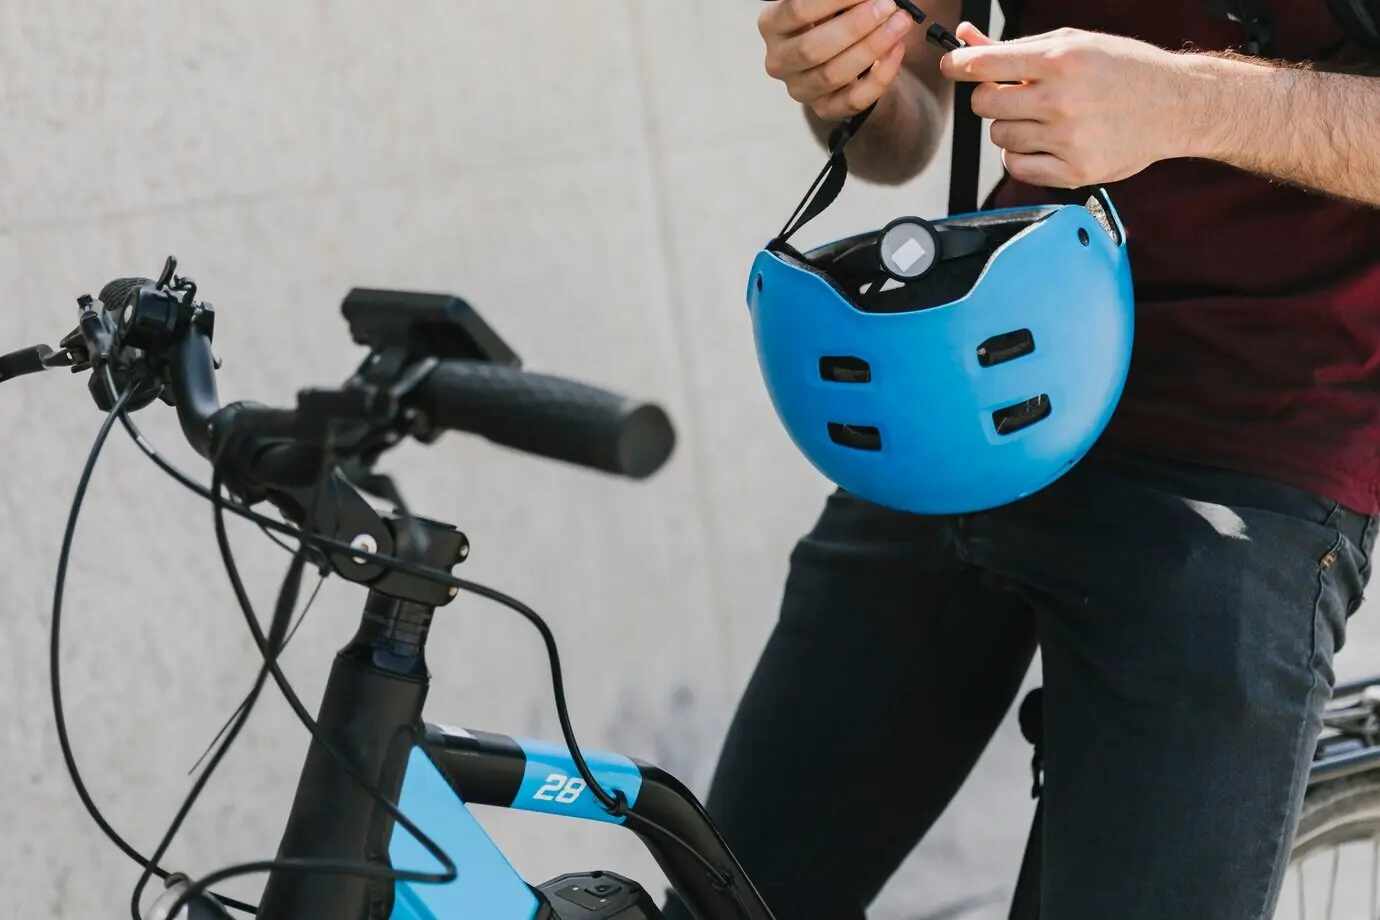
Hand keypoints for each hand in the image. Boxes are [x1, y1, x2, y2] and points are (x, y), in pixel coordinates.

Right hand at [759, 0, 914, 120]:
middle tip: (888, 6)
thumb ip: (843, 0)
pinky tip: (897, 50)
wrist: (843, 53)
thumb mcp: (831, 4)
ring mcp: (800, 89)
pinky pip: (854, 100)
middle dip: (855, 26)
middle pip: (811, 48)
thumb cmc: (834, 17)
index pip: (796, 11)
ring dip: (872, 47)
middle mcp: (779, 61)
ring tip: (900, 23)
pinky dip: (880, 76)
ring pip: (833, 75)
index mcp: (772, 25)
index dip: (833, 0)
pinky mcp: (824, 109)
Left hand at [939, 24, 1196, 187]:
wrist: (1175, 105)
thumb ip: (1015, 47)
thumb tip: (965, 39)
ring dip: (1010, 128)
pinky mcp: (1074, 171)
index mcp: (1060, 59)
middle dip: (990, 98)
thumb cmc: (1122, 69)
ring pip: (998, 138)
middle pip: (984, 105)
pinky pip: (1016, 168)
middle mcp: (1062, 98)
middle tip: (1013, 95)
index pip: (985, 64)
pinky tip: (1044, 143)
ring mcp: (1068, 138)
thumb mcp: (1073, 43)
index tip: (951, 65)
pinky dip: (1021, 157)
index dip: (959, 65)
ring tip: (1041, 118)